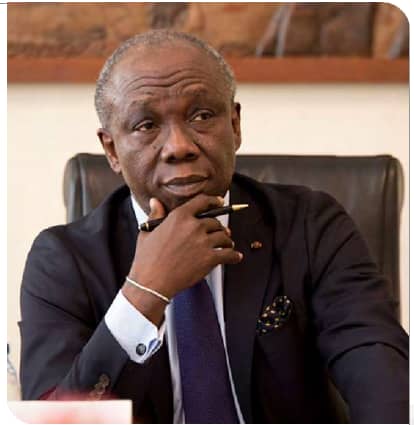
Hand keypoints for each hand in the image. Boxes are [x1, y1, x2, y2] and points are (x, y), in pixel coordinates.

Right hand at [122, 194, 242, 324]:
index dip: (214, 201)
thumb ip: (156, 215)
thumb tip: (156, 202)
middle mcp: (193, 226)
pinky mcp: (209, 259)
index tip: (220, 202)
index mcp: (179, 217)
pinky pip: (229, 254)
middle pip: (215, 222)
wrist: (151, 283)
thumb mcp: (147, 232)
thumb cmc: (147, 260)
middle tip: (221, 232)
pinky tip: (235, 257)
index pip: (202, 202)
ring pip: (224, 237)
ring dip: (227, 241)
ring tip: (227, 245)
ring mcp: (203, 242)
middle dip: (219, 228)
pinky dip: (234, 256)